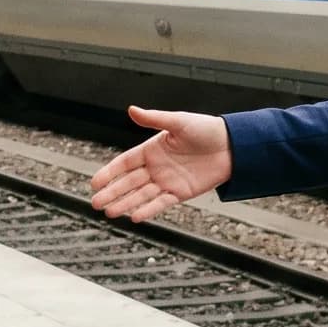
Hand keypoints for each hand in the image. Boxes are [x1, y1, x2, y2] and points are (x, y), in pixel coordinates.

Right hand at [89, 107, 232, 221]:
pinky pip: (161, 203)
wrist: (232, 146)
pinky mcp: (180, 193)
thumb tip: (132, 110)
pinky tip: (135, 216)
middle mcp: (156, 167)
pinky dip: (148, 210)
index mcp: (151, 149)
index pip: (124, 163)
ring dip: (125, 204)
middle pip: (128, 182)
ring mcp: (167, 181)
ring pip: (141, 195)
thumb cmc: (206, 129)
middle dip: (111, 192)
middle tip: (95, 203)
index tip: (94, 182)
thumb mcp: (178, 121)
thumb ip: (154, 119)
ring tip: (110, 212)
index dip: (109, 172)